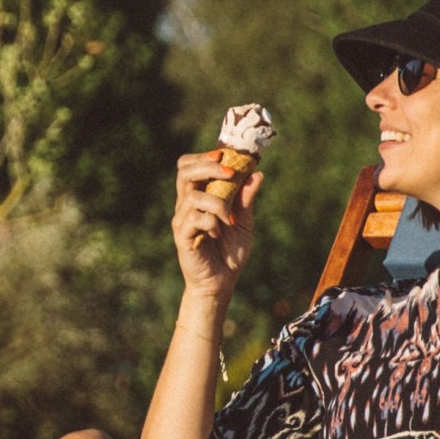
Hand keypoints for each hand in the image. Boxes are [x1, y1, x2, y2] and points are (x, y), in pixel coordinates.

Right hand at [171, 149, 258, 300]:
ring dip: (217, 202)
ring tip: (230, 219)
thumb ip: (246, 199)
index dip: (203, 157)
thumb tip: (256, 174)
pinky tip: (219, 233)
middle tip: (229, 173)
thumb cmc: (229, 252)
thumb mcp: (244, 221)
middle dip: (207, 167)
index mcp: (199, 197)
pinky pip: (195, 219)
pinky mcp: (183, 237)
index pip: (189, 167)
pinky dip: (212, 222)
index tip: (224, 155)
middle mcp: (186, 205)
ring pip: (193, 196)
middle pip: (184, 173)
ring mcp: (183, 220)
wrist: (221, 283)